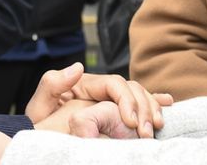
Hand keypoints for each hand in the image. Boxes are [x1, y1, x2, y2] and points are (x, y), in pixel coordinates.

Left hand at [24, 62, 173, 137]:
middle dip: (143, 107)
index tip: (131, 121)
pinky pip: (139, 103)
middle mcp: (100, 89)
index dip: (126, 99)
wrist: (41, 140)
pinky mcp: (115, 112)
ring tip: (157, 127)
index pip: (114, 84)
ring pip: (139, 95)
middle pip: (131, 89)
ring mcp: (109, 100)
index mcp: (85, 84)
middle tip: (148, 131)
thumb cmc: (39, 125)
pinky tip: (168, 104)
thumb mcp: (40, 106)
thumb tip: (79, 66)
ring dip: (151, 108)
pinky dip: (154, 101)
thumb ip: (53, 84)